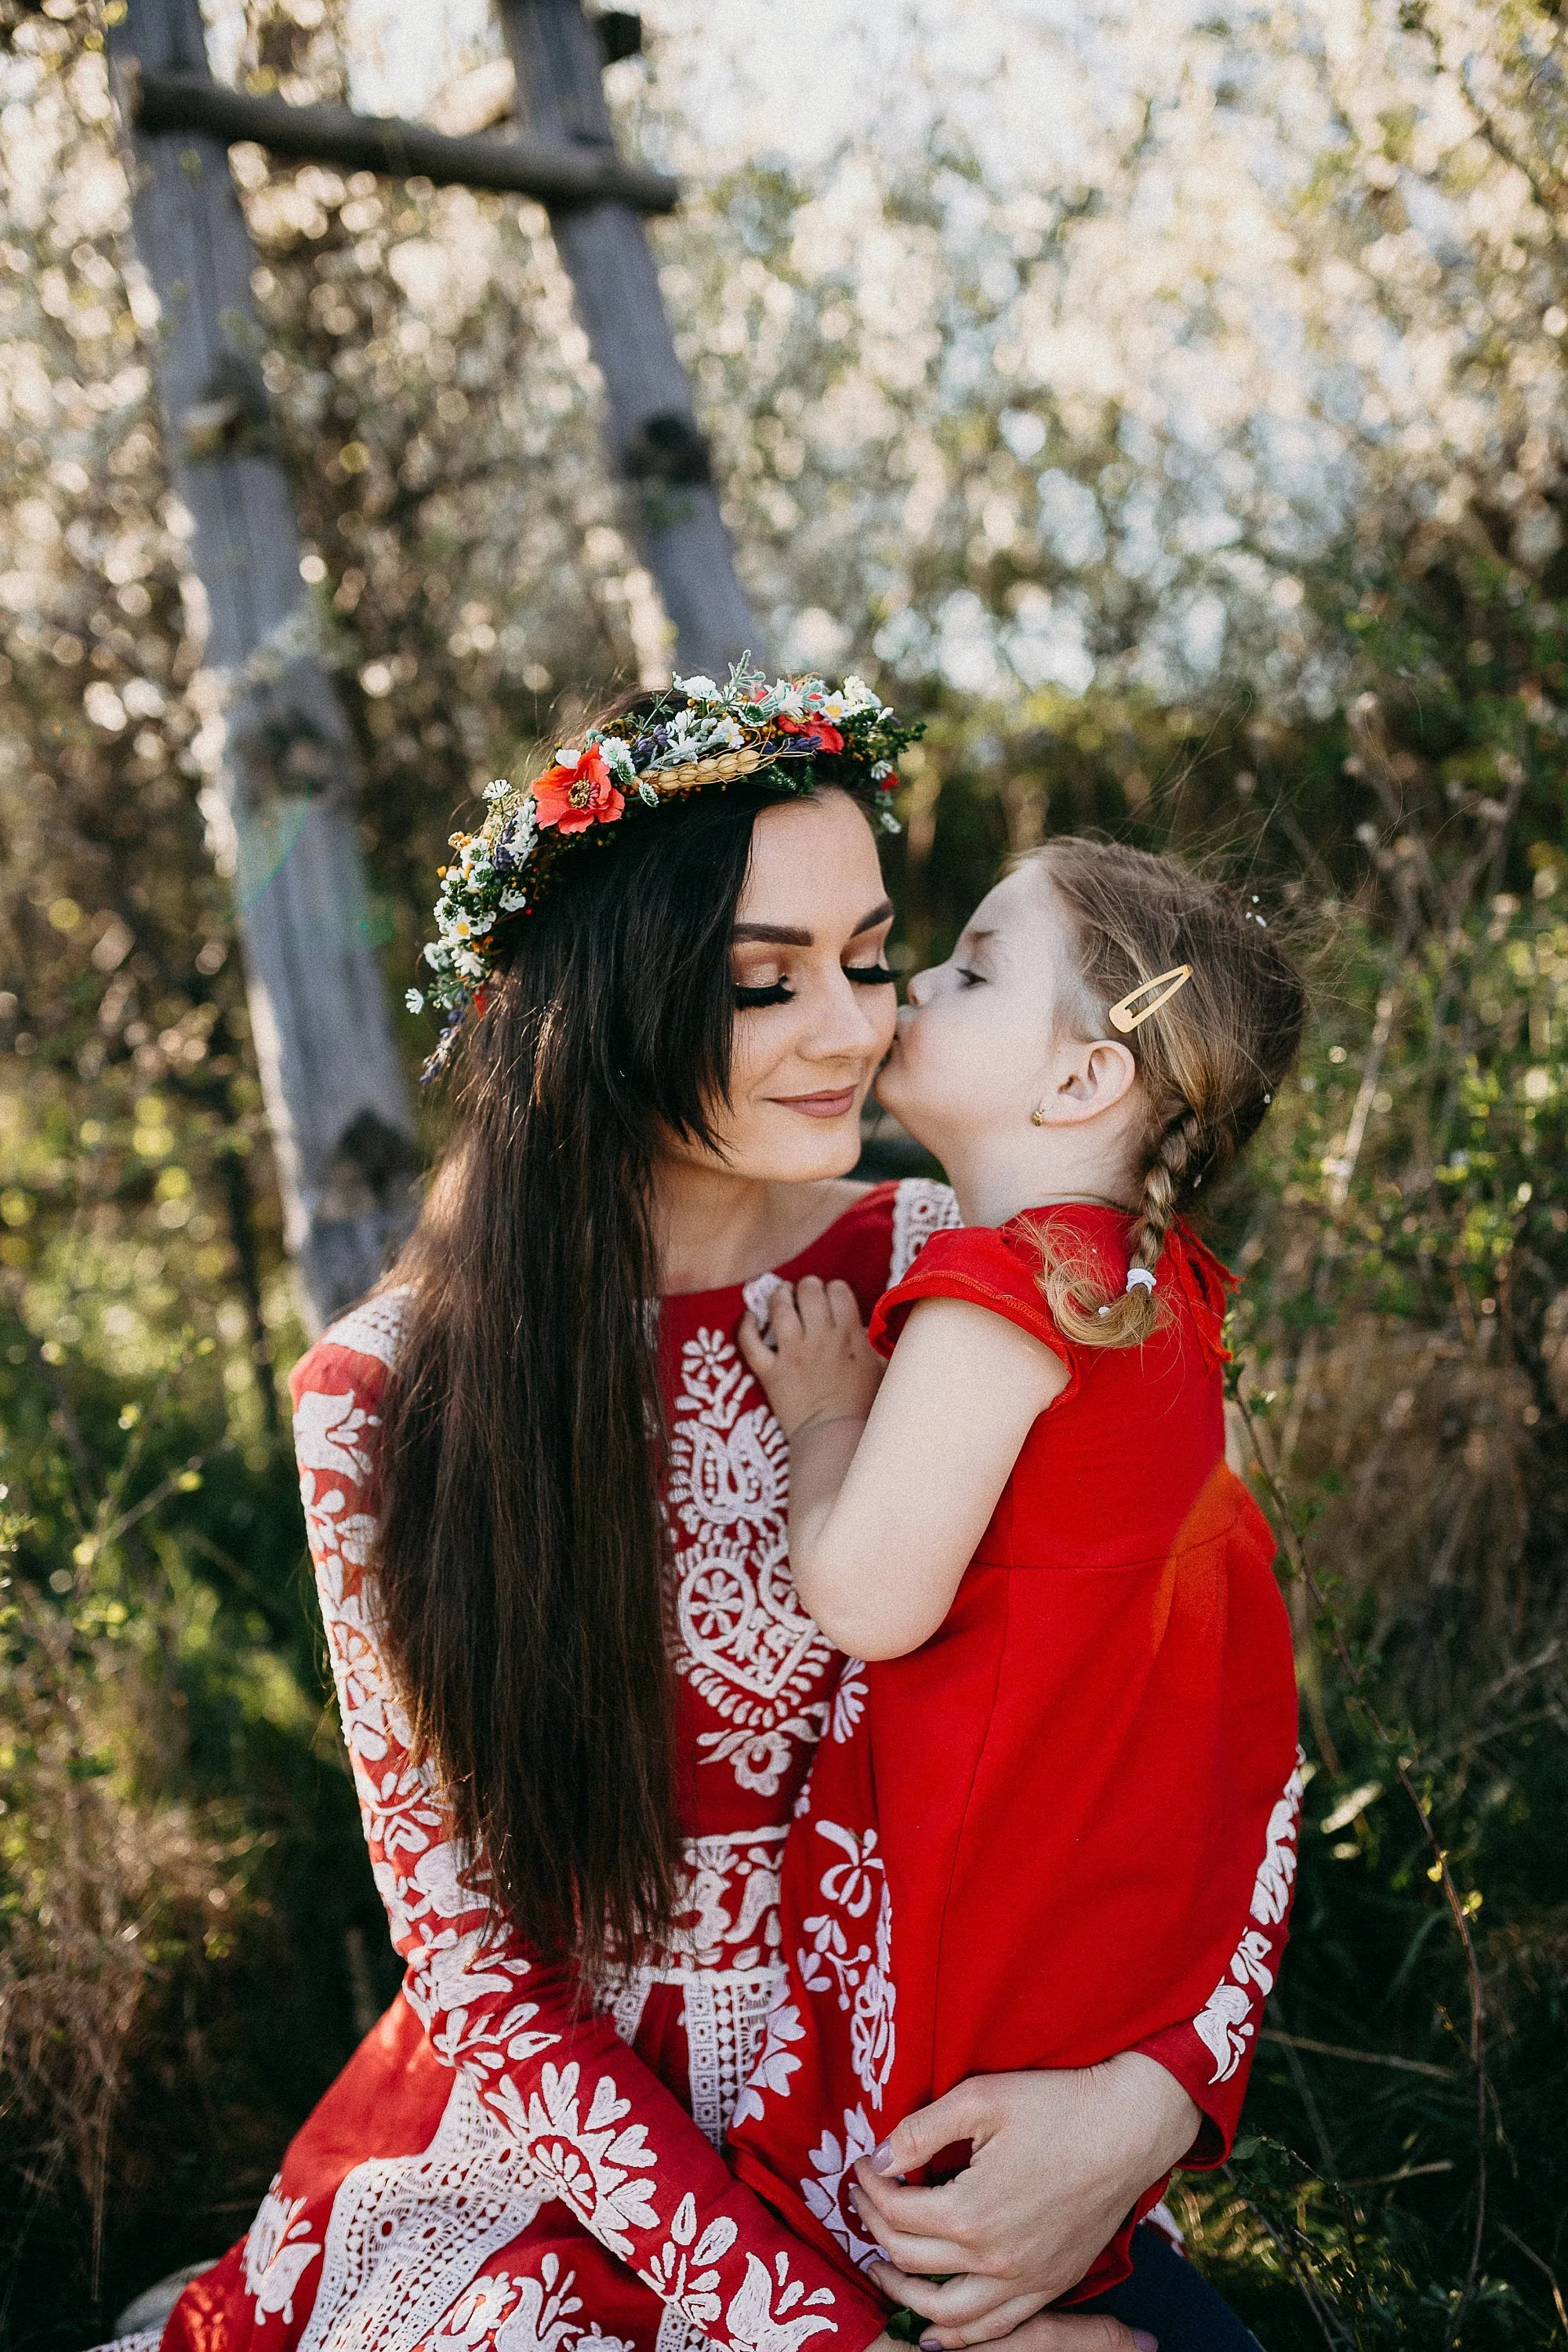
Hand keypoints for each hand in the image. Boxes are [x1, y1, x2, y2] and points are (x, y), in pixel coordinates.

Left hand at [738, 1276, 884, 1439]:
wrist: (836, 1438)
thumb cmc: (863, 1408)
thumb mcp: (881, 1369)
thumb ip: (874, 1343)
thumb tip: (870, 1325)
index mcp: (849, 1336)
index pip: (838, 1291)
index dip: (833, 1288)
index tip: (831, 1295)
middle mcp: (820, 1338)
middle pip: (809, 1292)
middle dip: (807, 1286)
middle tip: (805, 1292)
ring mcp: (792, 1353)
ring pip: (779, 1308)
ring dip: (779, 1296)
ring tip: (781, 1296)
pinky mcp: (770, 1372)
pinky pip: (750, 1341)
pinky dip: (746, 1326)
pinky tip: (749, 1318)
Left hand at [850, 2057, 1199, 2346]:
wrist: (1129, 2128)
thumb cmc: (1058, 2105)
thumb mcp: (980, 2099)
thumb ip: (921, 2131)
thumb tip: (879, 2157)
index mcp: (971, 2211)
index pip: (897, 2214)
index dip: (870, 2190)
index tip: (862, 2168)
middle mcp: (994, 2258)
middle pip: (911, 2261)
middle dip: (876, 2231)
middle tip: (865, 2205)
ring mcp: (1026, 2279)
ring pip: (948, 2315)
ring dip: (906, 2297)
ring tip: (884, 2270)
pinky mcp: (1052, 2284)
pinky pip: (997, 2326)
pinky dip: (962, 2335)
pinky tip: (940, 2328)